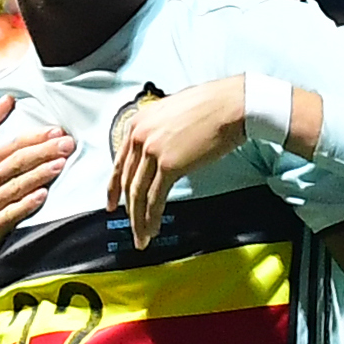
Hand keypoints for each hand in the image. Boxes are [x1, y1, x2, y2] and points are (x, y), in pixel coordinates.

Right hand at [0, 96, 72, 268]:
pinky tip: (42, 196)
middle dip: (43, 152)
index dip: (34, 137)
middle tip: (67, 144)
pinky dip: (25, 204)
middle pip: (17, 163)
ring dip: (39, 174)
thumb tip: (7, 98)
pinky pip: (10, 214)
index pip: (12, 145)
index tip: (56, 131)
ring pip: (16, 186)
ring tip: (60, 164)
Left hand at [107, 76, 245, 248]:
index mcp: (138, 123)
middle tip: (131, 228)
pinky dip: (152, 217)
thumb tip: (161, 151)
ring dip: (139, 220)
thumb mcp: (172, 114)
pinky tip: (153, 229)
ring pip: (138, 194)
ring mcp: (152, 150)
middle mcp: (139, 136)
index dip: (114, 187)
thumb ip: (159, 133)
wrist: (230, 105)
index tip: (112, 203)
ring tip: (142, 237)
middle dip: (128, 210)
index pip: (120, 162)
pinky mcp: (168, 165)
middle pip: (128, 182)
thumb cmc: (211, 106)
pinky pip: (155, 198)